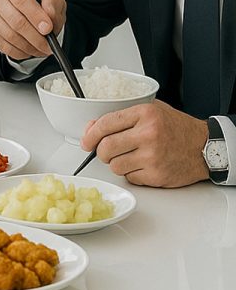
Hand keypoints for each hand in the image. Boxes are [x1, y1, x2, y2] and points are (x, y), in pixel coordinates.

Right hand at [0, 0, 65, 60]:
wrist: (31, 11)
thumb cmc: (41, 2)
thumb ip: (53, 2)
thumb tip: (49, 15)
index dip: (35, 15)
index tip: (48, 29)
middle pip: (15, 21)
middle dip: (35, 37)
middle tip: (48, 45)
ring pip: (10, 36)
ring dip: (29, 47)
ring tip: (42, 49)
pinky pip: (4, 46)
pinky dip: (20, 52)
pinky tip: (31, 50)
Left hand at [80, 100, 208, 186]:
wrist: (204, 147)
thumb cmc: (176, 128)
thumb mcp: (150, 111)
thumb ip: (122, 117)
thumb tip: (92, 128)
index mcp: (144, 114)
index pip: (105, 124)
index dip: (90, 134)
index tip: (86, 140)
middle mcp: (148, 134)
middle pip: (106, 148)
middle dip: (101, 151)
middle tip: (106, 151)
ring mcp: (152, 157)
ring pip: (114, 165)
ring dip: (117, 163)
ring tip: (130, 157)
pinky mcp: (156, 175)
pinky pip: (129, 178)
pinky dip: (131, 174)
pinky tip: (142, 165)